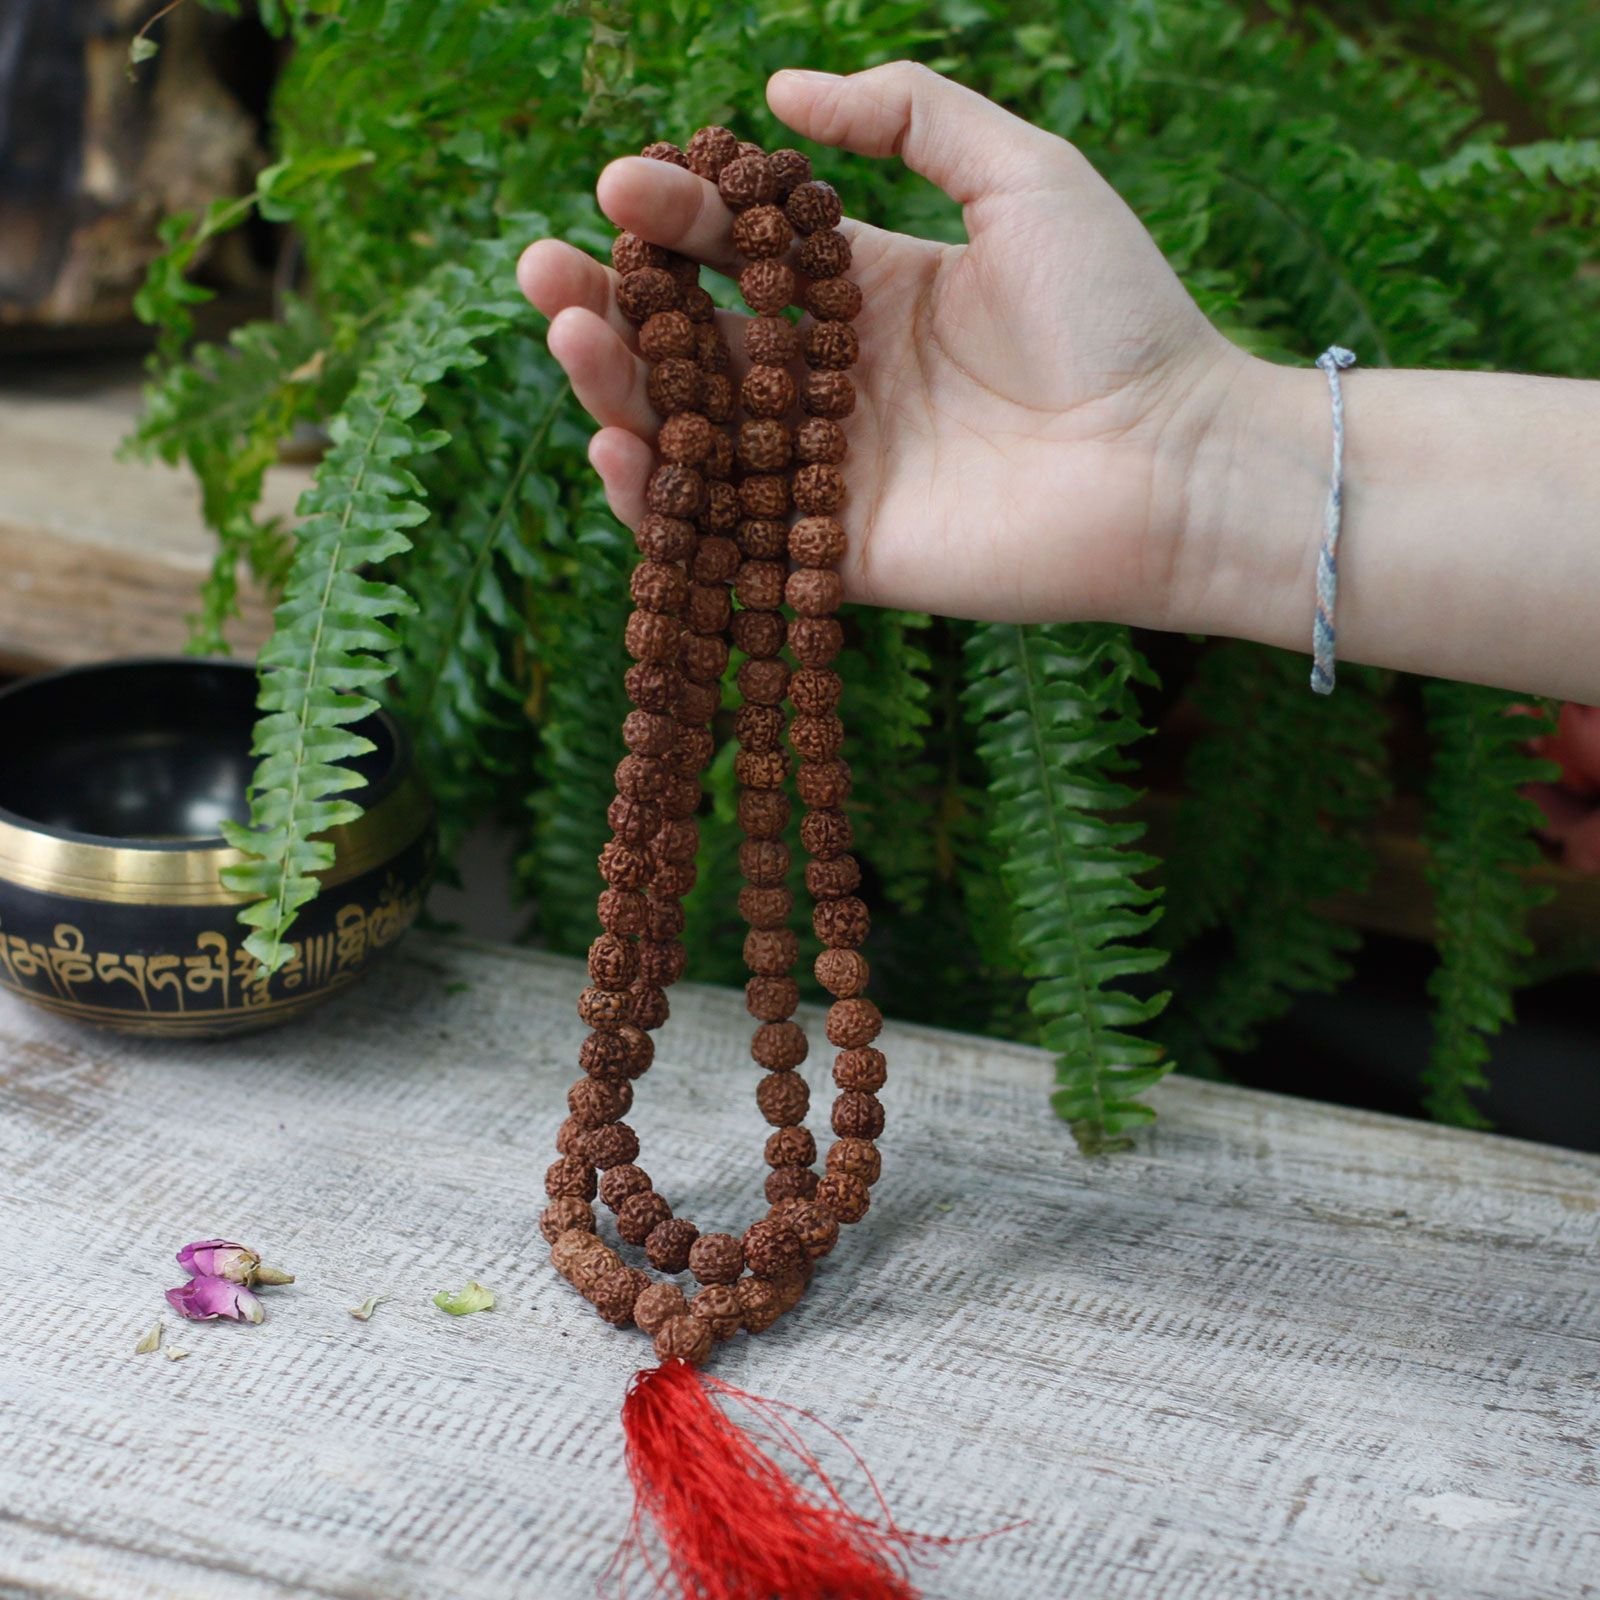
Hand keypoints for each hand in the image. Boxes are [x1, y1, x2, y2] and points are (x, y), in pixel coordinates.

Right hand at [518, 61, 1247, 625]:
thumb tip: (779, 95)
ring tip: (566, 338)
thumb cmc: (1115, 312)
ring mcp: (831, 475)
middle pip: (695, 346)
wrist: (1174, 457)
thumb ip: (913, 115)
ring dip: (618, 389)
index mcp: (868, 295)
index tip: (620, 184)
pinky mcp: (839, 557)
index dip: (676, 219)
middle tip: (542, 269)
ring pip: (696, 435)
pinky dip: (663, 503)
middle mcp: (834, 386)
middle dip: (614, 305)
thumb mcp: (1022, 175)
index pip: (741, 256)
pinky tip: (614, 445)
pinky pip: (729, 534)